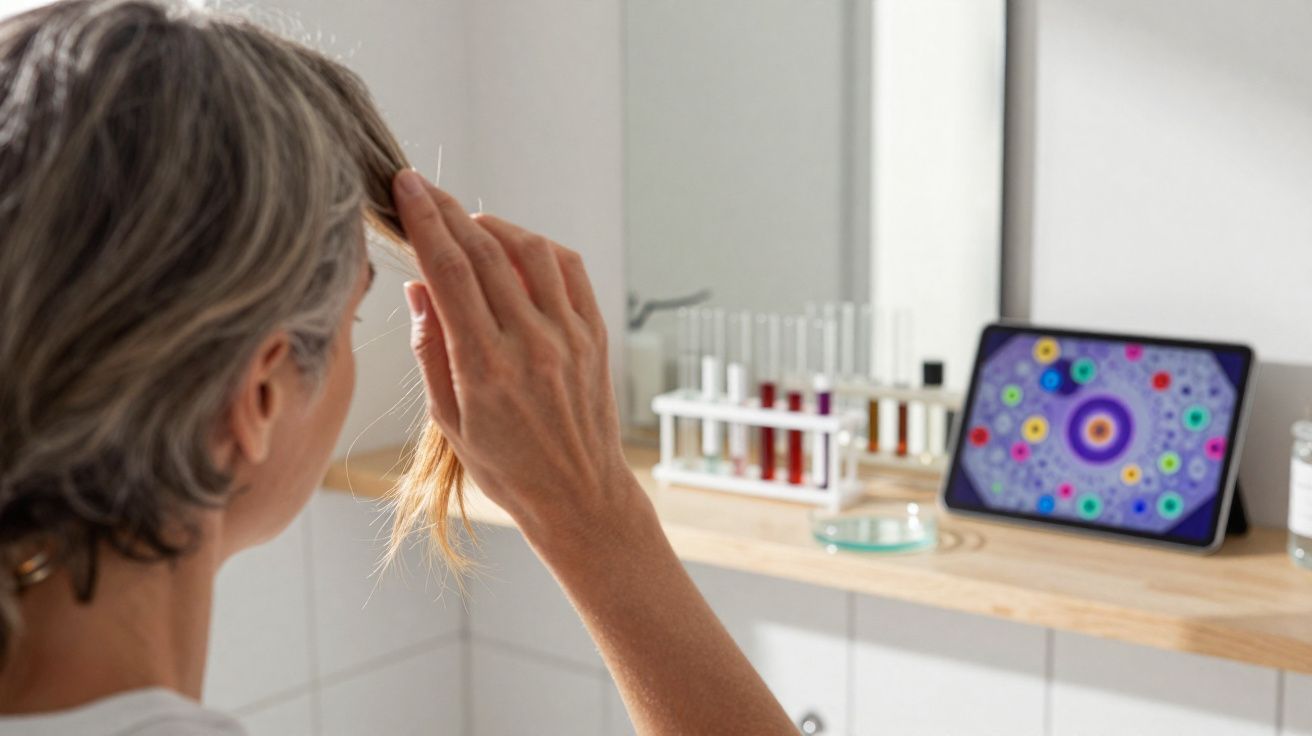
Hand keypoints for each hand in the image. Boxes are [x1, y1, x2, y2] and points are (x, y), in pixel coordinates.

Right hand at [392, 170, 639, 544]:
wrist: (579, 495)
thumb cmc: (507, 467)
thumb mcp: (450, 421)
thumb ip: (431, 350)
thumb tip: (418, 288)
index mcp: (483, 366)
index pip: (448, 271)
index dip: (424, 221)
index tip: (404, 187)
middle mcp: (529, 343)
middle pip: (483, 251)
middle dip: (448, 211)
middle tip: (423, 188)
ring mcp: (568, 335)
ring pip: (530, 251)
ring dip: (495, 224)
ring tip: (469, 222)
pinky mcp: (594, 334)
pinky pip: (569, 270)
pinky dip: (539, 247)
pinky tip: (517, 247)